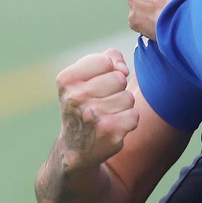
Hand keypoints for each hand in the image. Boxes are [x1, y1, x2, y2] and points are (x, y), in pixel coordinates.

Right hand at [55, 48, 139, 170]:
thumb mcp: (87, 75)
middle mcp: (75, 98)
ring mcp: (92, 116)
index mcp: (67, 80)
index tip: (97, 83)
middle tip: (102, 101)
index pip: (105, 61)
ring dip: (122, 106)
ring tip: (106, 114)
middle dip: (117, 89)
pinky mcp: (108, 132)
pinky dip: (128, 121)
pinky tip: (113, 126)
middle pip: (119, 79)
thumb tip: (123, 69)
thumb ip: (109, 58)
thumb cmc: (86, 101)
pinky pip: (134, 115)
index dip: (108, 70)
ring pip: (128, 98)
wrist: (76, 144)